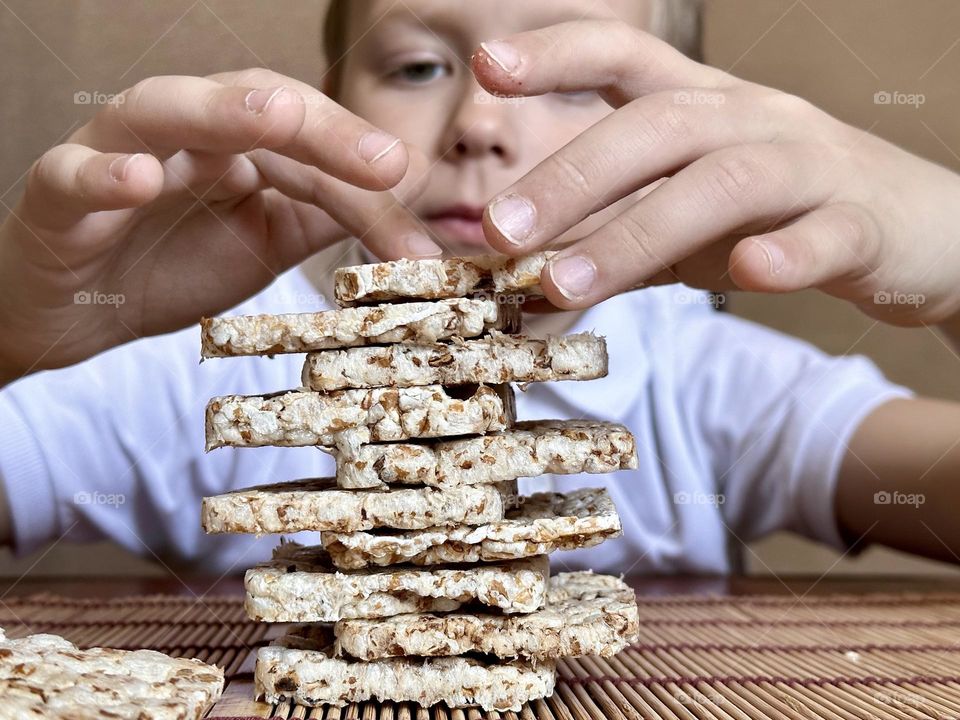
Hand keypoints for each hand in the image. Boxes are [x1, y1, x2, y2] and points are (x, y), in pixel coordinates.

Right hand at [0, 68, 437, 380]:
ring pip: (163, 109)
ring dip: (219, 110)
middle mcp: (185, 134)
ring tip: (275, 117)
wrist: (79, 312)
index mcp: (239, 144)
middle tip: (385, 162)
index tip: (421, 234)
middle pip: (254, 106)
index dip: (367, 186)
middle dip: (323, 130)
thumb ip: (326, 214)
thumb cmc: (174, 262)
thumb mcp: (268, 241)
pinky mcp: (58, 194)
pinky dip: (104, 173)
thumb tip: (410, 201)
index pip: (312, 145)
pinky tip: (139, 179)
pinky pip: (73, 172)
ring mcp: (117, 153)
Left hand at [473, 22, 959, 330]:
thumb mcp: (686, 220)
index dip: (558, 54)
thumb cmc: (780, 216)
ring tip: (565, 283)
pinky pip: (828, 233)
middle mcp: (752, 120)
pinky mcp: (863, 225)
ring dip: (637, 233)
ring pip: (725, 182)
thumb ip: (614, 239)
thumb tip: (525, 277)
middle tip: (498, 229)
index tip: (488, 66)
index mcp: (703, 108)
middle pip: (658, 125)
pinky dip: (789, 253)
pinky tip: (748, 273)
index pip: (624, 59)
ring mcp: (811, 167)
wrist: (915, 233)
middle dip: (572, 175)